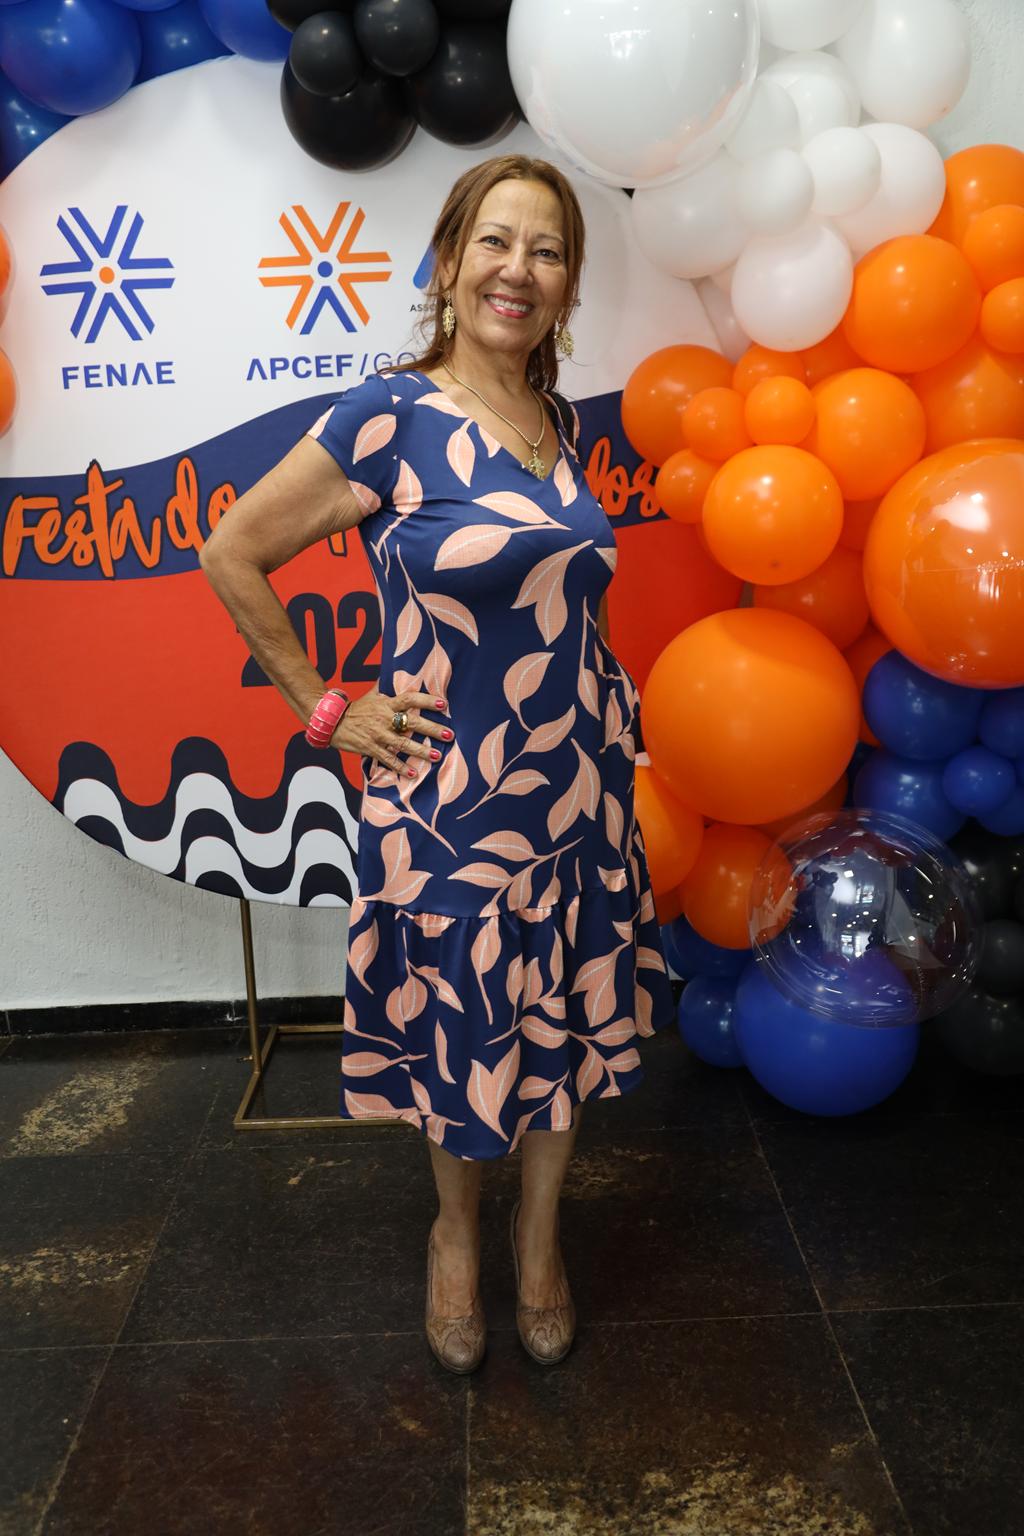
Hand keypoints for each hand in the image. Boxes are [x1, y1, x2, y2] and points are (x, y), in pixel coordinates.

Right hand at [331, 687, 451, 777]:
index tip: (443, 705)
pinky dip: (400, 767)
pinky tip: (413, 773)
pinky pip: (388, 759)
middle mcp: (384, 718)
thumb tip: (397, 670)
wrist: (332, 721)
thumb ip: (386, 686)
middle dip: (432, 729)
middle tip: (449, 735)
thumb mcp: (372, 695)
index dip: (427, 701)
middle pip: (412, 723)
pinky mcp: (370, 748)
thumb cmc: (356, 708)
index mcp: (386, 704)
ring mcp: (378, 734)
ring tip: (436, 756)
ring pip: (402, 743)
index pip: (410, 699)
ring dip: (420, 751)